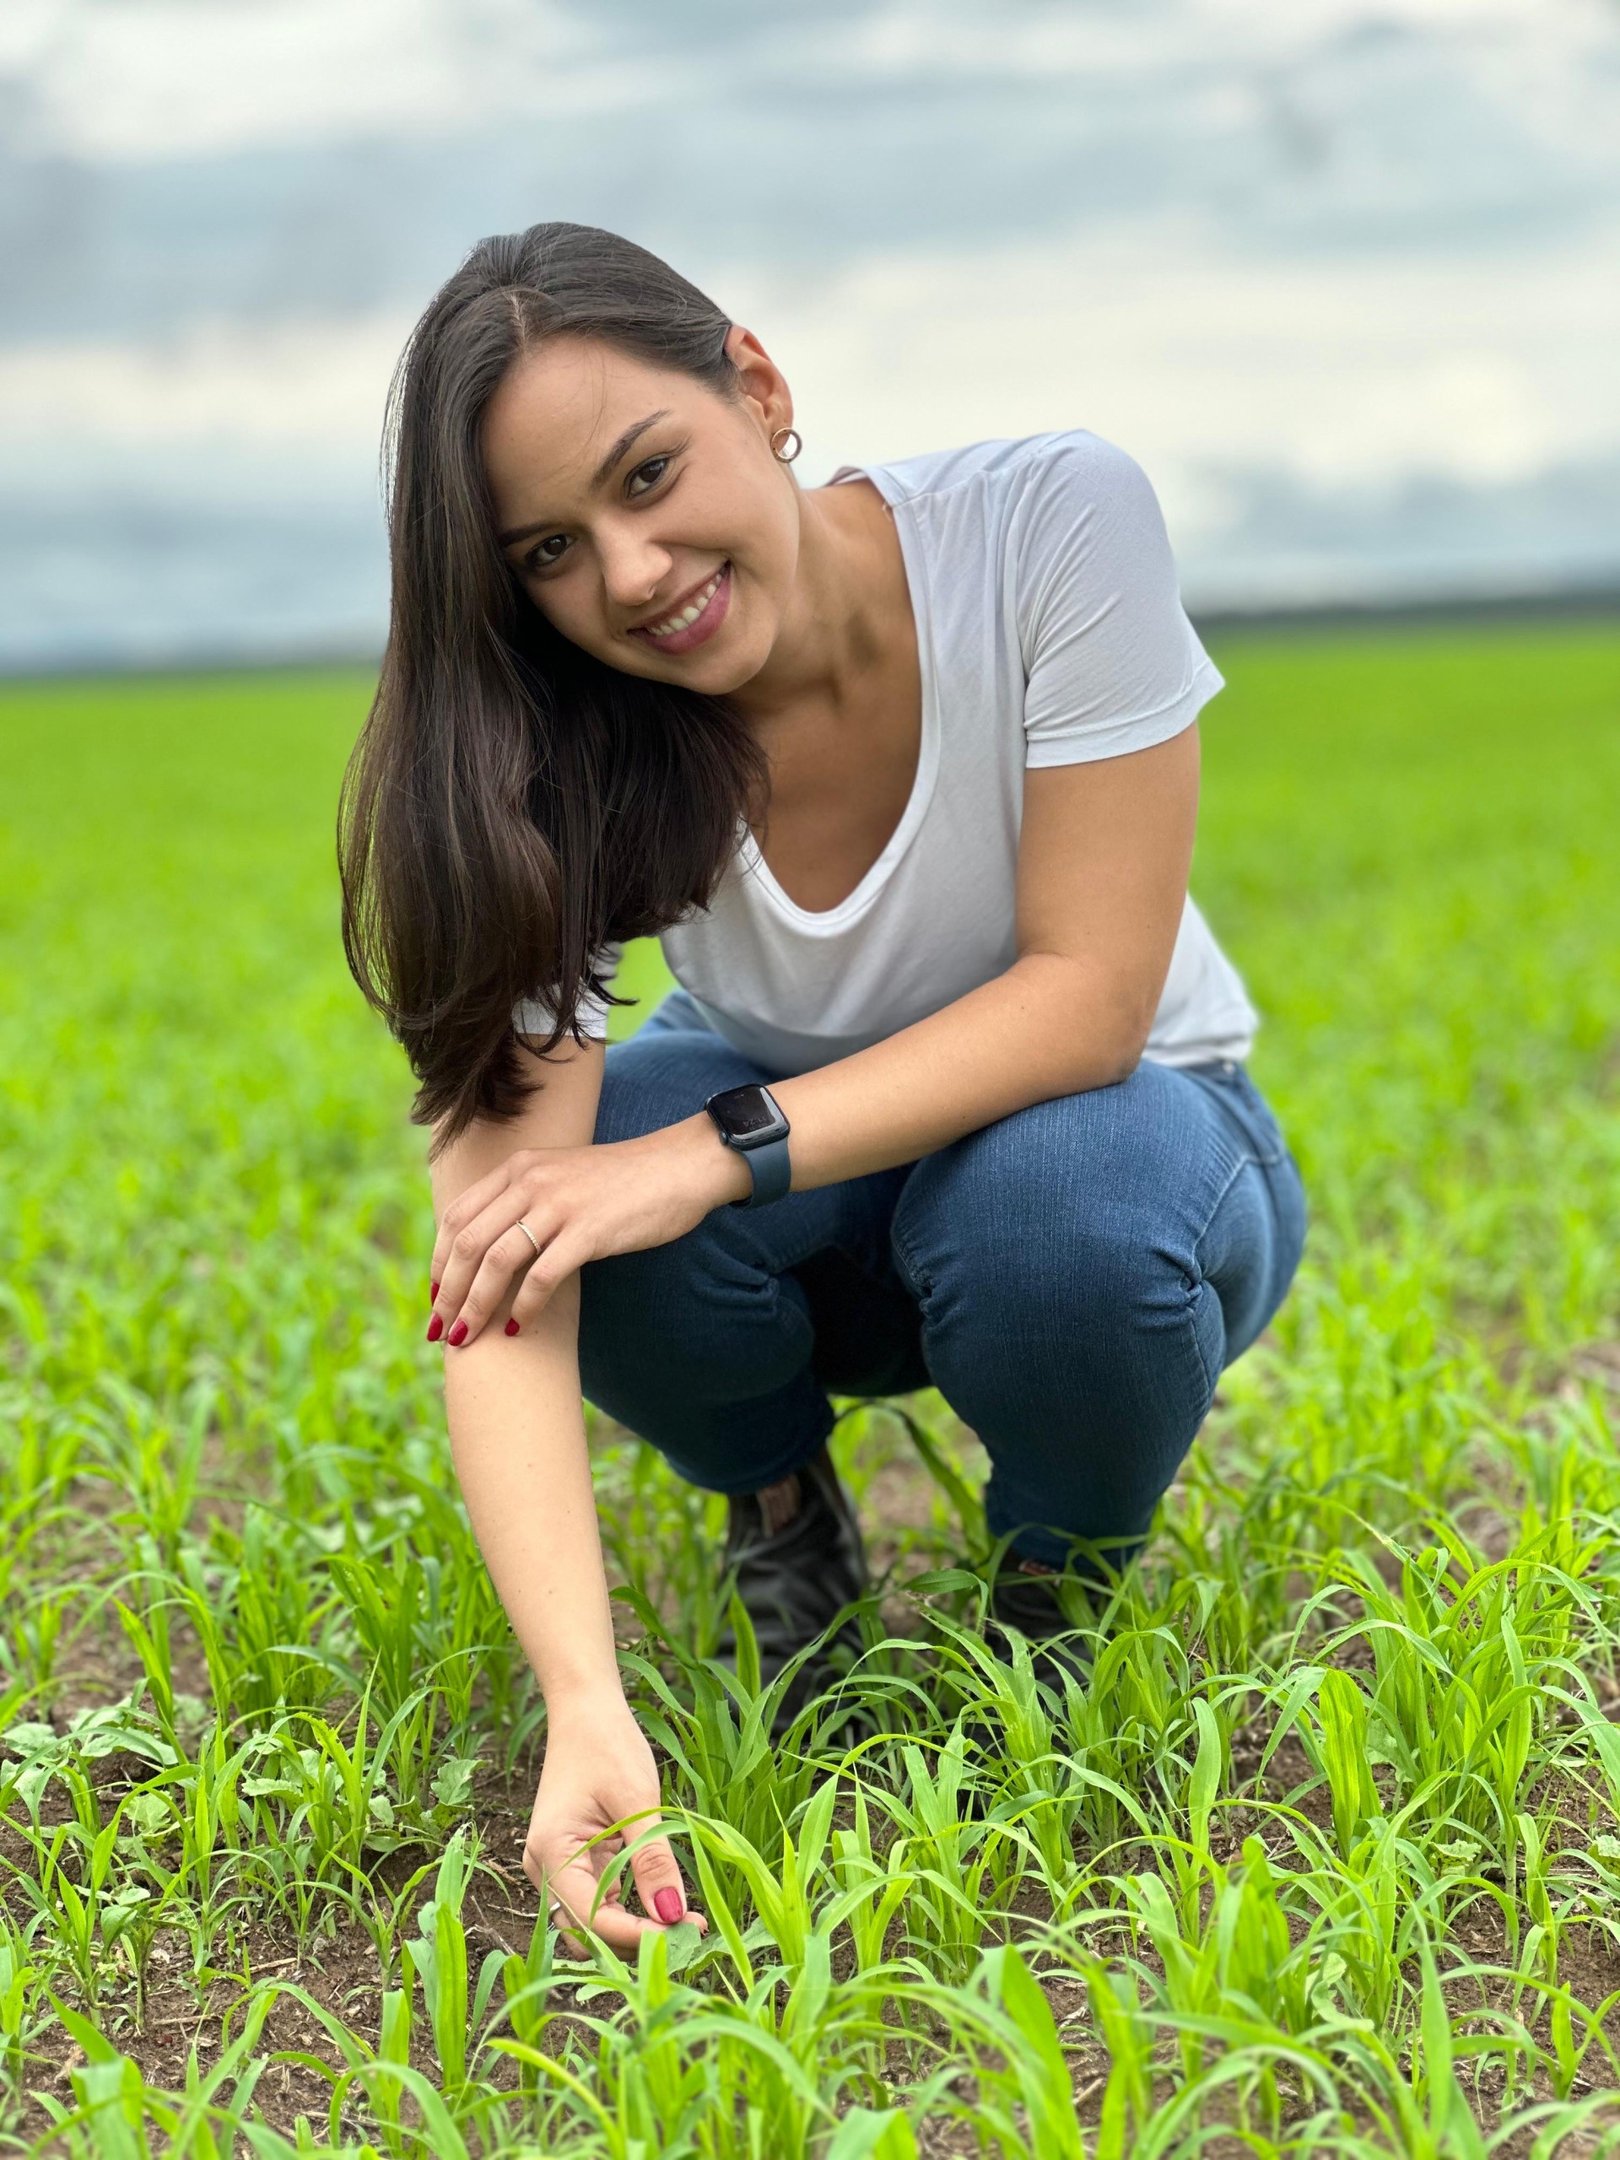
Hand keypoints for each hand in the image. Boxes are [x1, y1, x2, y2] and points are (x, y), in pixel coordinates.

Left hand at [428, 1118, 747, 1348]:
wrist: (680, 1167)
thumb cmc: (624, 1181)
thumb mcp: (563, 1175)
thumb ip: (527, 1198)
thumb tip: (494, 1246)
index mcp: (519, 1168)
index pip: (458, 1215)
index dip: (438, 1259)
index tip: (435, 1294)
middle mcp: (531, 1181)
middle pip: (468, 1242)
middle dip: (447, 1292)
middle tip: (441, 1329)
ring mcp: (559, 1204)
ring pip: (497, 1262)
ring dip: (476, 1306)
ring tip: (468, 1338)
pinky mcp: (588, 1230)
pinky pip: (542, 1276)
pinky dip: (525, 1306)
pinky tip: (520, 1327)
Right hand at [524, 1696, 708, 1958]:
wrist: (585, 1709)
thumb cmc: (608, 1744)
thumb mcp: (638, 1800)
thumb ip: (652, 1860)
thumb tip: (674, 1916)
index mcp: (552, 1852)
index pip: (593, 1920)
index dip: (640, 1935)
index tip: (689, 1934)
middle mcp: (543, 1868)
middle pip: (588, 1932)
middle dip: (637, 1940)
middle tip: (693, 1930)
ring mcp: (555, 1867)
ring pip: (592, 1923)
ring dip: (634, 1929)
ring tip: (684, 1920)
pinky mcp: (571, 1862)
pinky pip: (597, 1900)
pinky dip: (628, 1909)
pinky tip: (664, 1902)